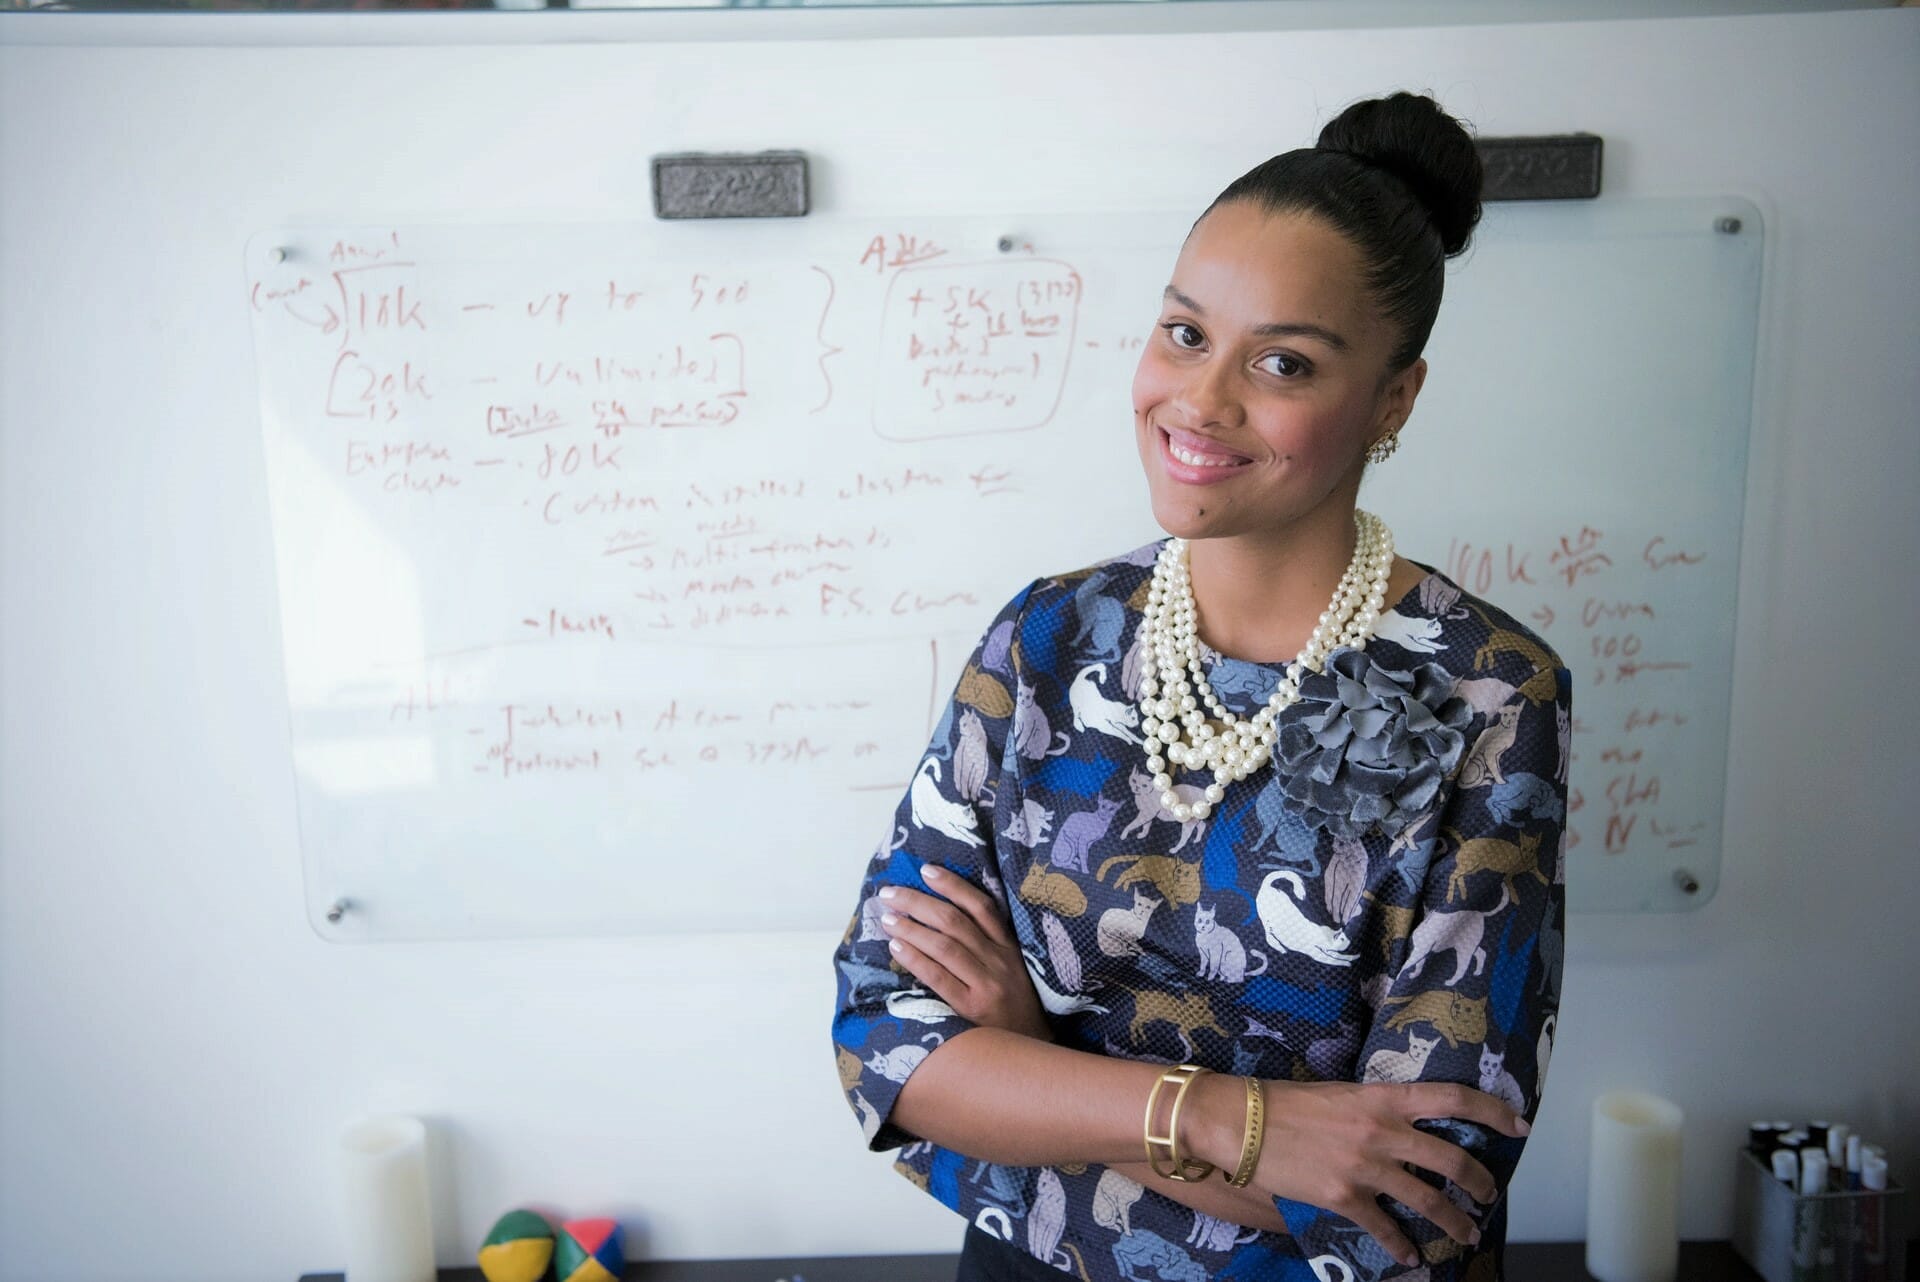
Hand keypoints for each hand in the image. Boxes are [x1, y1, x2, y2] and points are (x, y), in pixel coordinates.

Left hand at [878, 864, 1052, 1042]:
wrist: (1032, 1049)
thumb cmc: (1015, 1006)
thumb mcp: (1013, 968)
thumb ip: (989, 944)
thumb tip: (943, 915)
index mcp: (1010, 947)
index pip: (981, 906)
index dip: (953, 885)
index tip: (926, 870)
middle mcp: (1000, 960)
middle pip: (955, 922)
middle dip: (919, 902)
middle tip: (891, 892)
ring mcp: (987, 984)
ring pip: (944, 946)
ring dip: (912, 927)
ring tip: (888, 917)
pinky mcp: (973, 1008)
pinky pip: (938, 977)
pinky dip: (915, 959)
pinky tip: (896, 948)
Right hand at [1191, 1075, 1527, 1267]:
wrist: (1243, 1123)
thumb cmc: (1287, 1102)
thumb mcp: (1341, 1093)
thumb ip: (1377, 1109)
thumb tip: (1405, 1128)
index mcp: (1384, 1097)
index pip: (1453, 1099)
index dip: (1493, 1111)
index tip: (1519, 1124)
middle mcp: (1383, 1131)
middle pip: (1452, 1158)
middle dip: (1480, 1181)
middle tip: (1490, 1193)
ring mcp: (1366, 1167)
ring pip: (1428, 1200)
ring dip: (1455, 1221)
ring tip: (1467, 1232)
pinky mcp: (1345, 1198)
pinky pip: (1385, 1228)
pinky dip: (1402, 1246)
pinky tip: (1411, 1255)